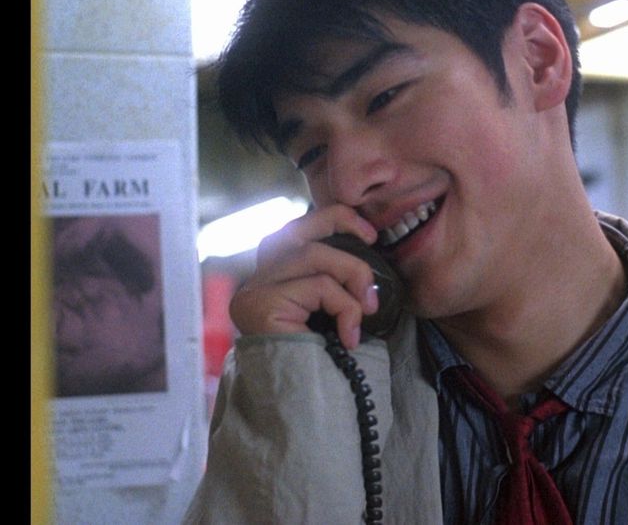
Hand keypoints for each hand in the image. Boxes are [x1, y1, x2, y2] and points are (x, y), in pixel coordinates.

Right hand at [229, 204, 379, 348]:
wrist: (309, 409)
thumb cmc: (327, 362)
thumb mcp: (335, 310)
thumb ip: (339, 280)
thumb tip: (370, 249)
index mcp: (273, 279)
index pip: (297, 230)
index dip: (334, 219)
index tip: (370, 233)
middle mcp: (255, 281)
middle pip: (297, 230)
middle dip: (341, 227)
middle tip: (373, 244)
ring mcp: (253, 292)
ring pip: (312, 255)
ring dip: (352, 275)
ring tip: (369, 308)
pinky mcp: (261, 306)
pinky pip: (318, 287)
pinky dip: (345, 307)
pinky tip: (350, 335)